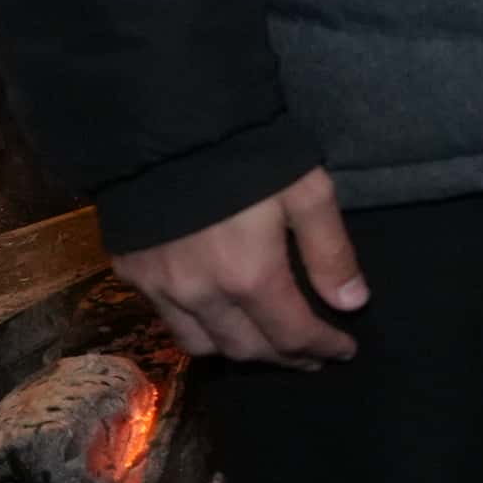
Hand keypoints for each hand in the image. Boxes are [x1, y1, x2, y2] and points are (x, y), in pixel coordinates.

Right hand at [111, 170, 368, 367]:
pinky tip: (216, 317)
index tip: (344, 350)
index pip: (292, 334)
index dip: (323, 347)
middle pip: (247, 349)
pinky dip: (197, 328)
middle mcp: (201, 294)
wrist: (164, 124)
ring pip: (201, 345)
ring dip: (238, 351)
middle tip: (311, 356)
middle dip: (285, 358)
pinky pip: (166, 320)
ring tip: (266, 344)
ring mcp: (160, 287)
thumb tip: (352, 302)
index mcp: (249, 276)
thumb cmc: (248, 153)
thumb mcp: (306, 191)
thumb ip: (330, 251)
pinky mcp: (131, 272)